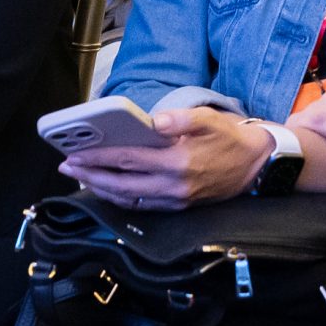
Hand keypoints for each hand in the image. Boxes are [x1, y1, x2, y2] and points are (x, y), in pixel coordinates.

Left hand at [62, 107, 268, 210]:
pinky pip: (141, 205)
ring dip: (101, 189)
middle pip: (121, 185)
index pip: (127, 160)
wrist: (258, 166)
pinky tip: (108, 187)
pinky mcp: (178, 206)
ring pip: (128, 199)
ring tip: (81, 176)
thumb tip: (155, 121)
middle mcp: (173, 187)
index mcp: (177, 163)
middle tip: (67, 166)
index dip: (98, 158)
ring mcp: (175, 200)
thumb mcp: (210, 119)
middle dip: (90, 176)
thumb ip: (181, 119)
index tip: (75, 153)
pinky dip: (120, 198)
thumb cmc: (231, 138)